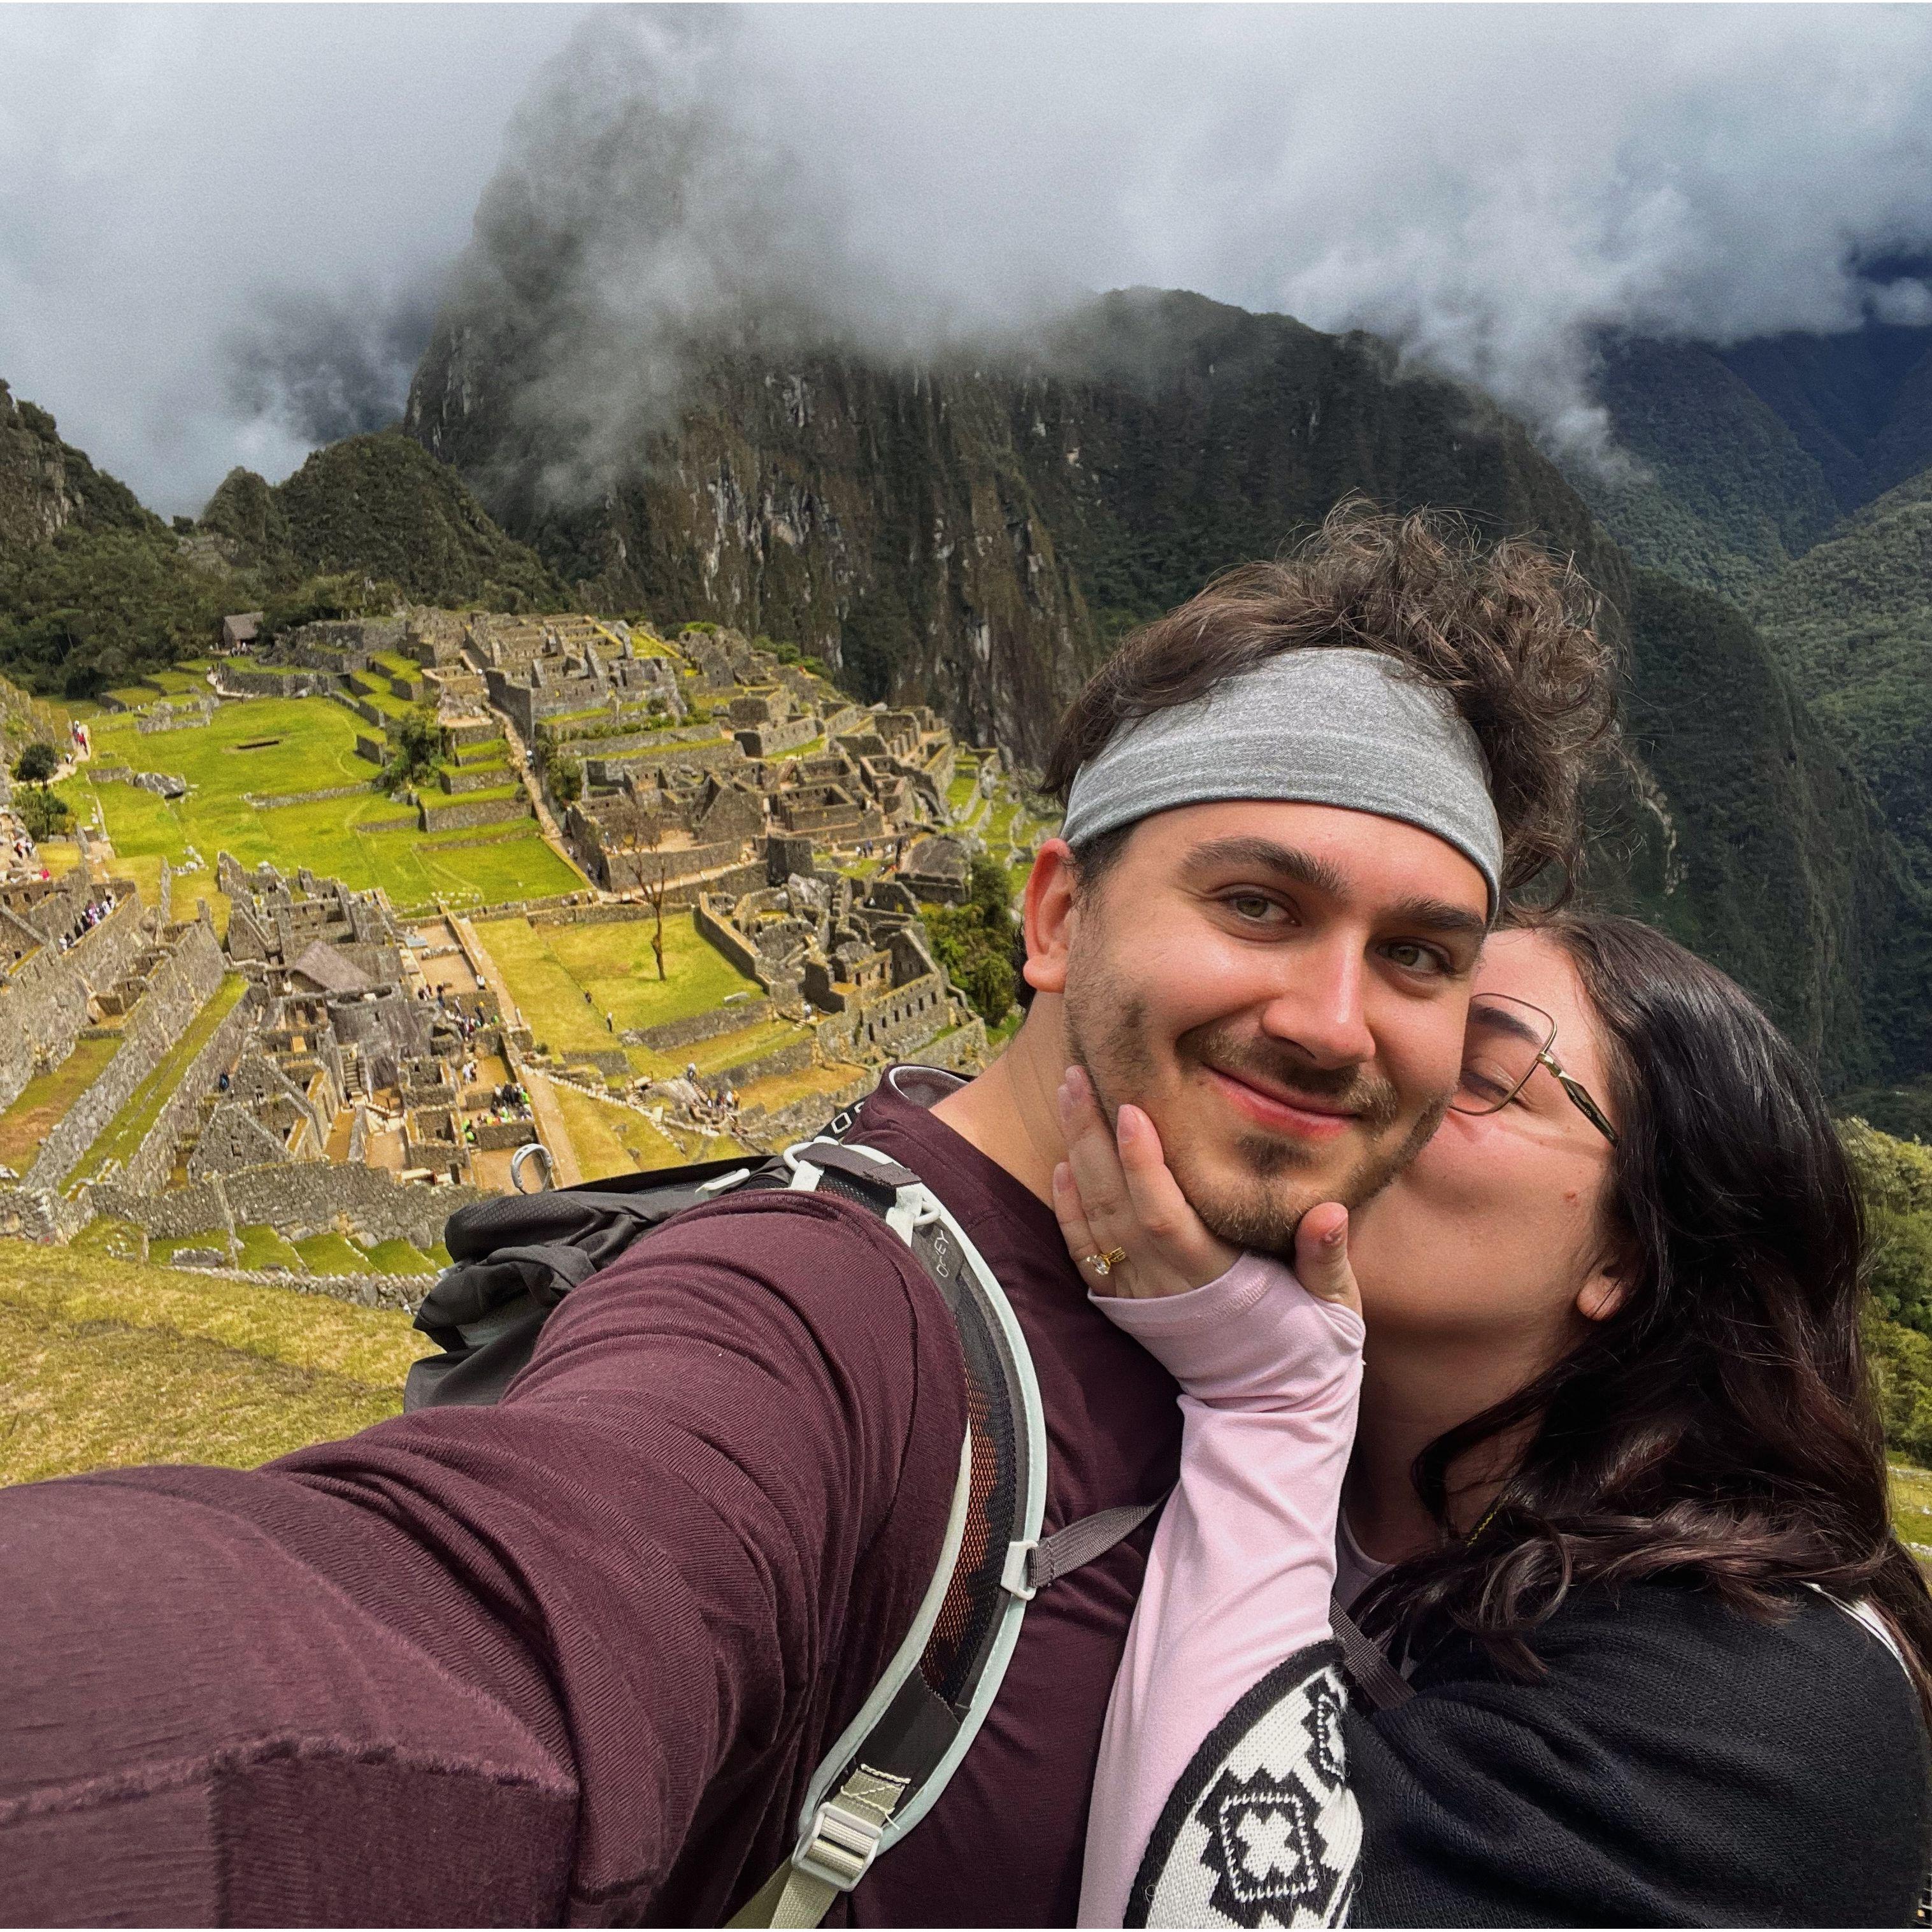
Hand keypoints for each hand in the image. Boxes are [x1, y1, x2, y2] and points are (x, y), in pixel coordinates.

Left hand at [1052, 1064, 1362, 1316]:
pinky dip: (1067, 1209)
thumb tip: (1329, 1212)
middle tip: (1077, 1075)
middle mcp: (1165, 1286)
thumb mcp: (1334, 1305)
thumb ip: (1326, 1257)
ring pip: (1094, 1220)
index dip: (1142, 1163)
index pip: (1165, 1214)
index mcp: (1215, 1279)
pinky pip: (1084, 1253)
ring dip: (1076, 1155)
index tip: (1129, 1109)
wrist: (1270, 1408)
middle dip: (1092, 1138)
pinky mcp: (1125, 1304)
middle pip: (1115, 1204)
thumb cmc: (1309, 1345)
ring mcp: (1139, 1296)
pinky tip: (1062, 1164)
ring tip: (1067, 1095)